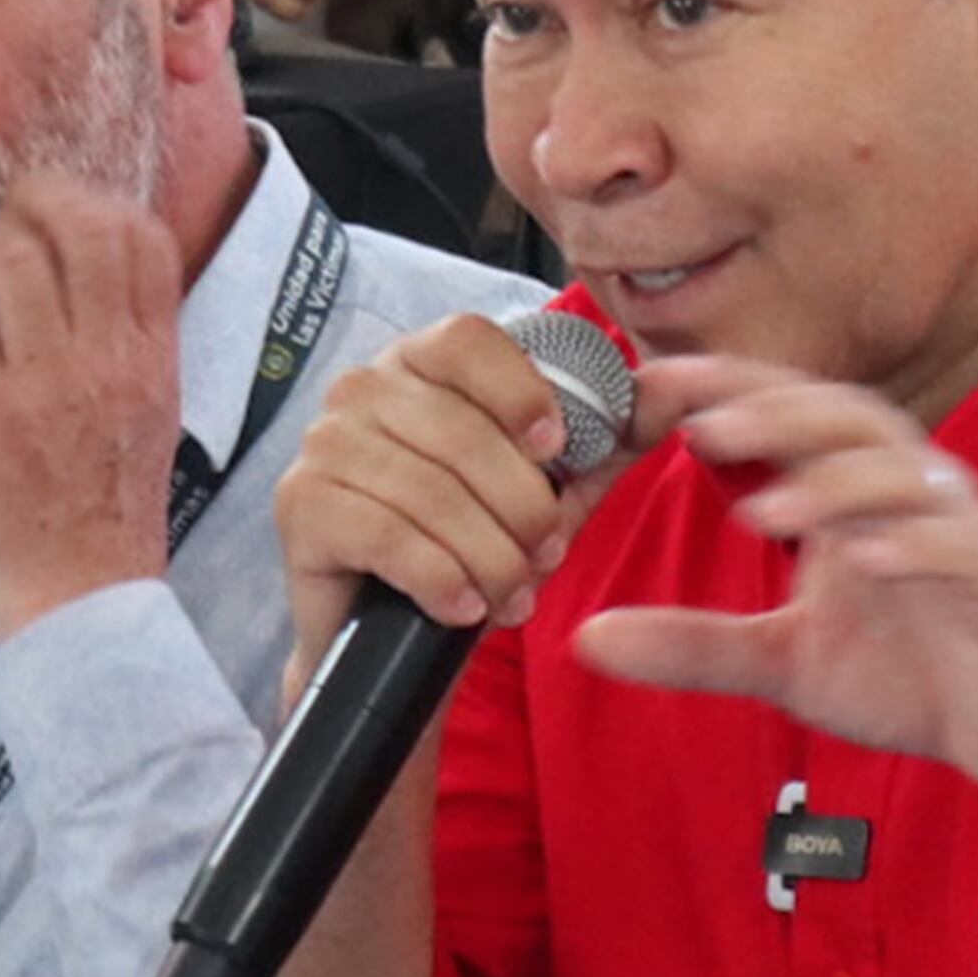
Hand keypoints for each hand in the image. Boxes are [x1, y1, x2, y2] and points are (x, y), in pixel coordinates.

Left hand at [0, 181, 182, 638]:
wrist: (80, 595)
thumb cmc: (106, 511)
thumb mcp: (150, 414)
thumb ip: (132, 344)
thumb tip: (96, 279)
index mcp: (150, 357)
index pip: (142, 237)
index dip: (93, 203)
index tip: (57, 209)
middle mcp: (103, 357)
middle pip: (77, 225)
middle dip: (29, 203)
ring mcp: (40, 381)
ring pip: (6, 256)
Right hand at [266, 313, 604, 672]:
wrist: (400, 637)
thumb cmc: (474, 543)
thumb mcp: (556, 486)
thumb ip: (612, 433)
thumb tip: (678, 387)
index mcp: (420, 364)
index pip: (466, 339)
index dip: (518, 391)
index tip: (556, 450)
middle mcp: (361, 389)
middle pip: (457, 429)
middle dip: (519, 506)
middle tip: (546, 556)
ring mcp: (321, 445)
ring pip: (428, 491)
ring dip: (487, 555)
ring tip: (511, 595)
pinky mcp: (300, 506)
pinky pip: (384, 534)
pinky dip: (438, 577)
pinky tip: (462, 607)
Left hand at [566, 358, 977, 836]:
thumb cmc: (917, 677)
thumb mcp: (784, 662)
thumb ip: (692, 644)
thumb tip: (583, 637)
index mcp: (859, 495)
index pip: (793, 415)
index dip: (729, 389)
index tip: (647, 383)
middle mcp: (914, 496)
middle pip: (847, 421)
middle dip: (773, 414)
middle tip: (694, 422)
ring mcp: (963, 538)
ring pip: (903, 477)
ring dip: (832, 482)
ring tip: (760, 506)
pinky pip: (960, 551)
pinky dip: (913, 546)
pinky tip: (862, 555)